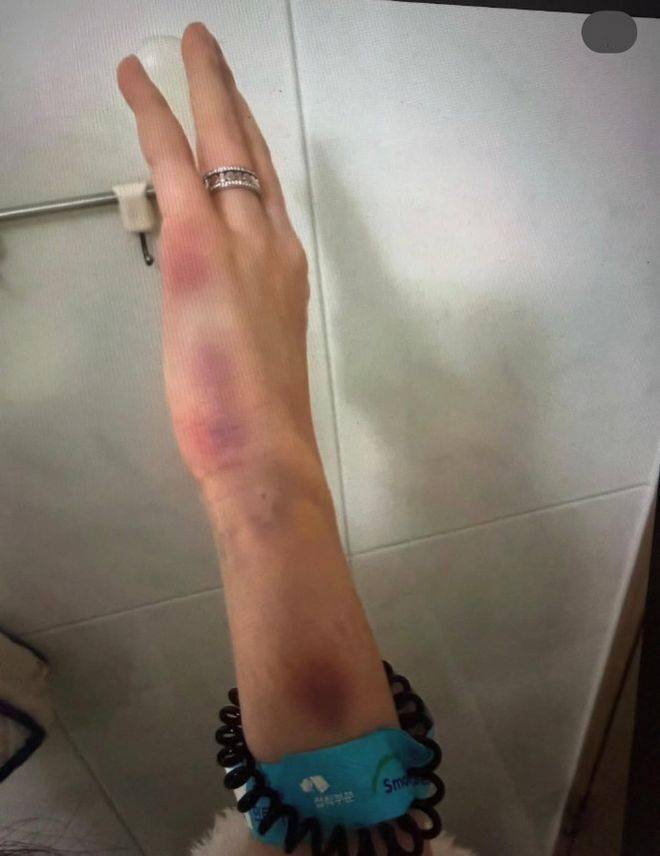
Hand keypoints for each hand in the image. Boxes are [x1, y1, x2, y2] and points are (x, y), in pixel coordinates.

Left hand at [116, 22, 319, 493]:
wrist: (265, 448)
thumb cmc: (260, 418)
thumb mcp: (254, 353)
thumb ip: (240, 313)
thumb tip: (216, 300)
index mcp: (285, 268)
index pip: (265, 193)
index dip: (250, 149)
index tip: (239, 120)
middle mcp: (272, 241)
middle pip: (254, 153)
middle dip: (235, 100)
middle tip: (218, 60)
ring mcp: (241, 238)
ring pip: (222, 141)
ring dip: (203, 88)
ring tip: (190, 49)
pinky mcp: (199, 245)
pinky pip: (175, 161)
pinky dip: (153, 114)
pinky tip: (136, 80)